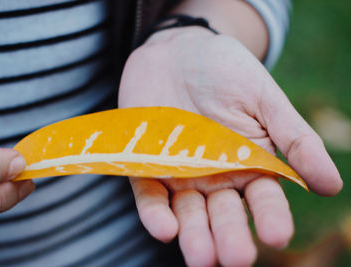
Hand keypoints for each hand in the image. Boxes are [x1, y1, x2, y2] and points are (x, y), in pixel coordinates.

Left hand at [118, 27, 341, 266]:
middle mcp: (216, 176)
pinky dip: (155, 214)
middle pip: (224, 213)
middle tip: (235, 258)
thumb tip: (331, 185)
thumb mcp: (264, 98)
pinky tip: (166, 228)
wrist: (176, 50)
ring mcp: (181, 174)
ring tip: (202, 258)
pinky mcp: (147, 166)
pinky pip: (150, 195)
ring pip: (188, 213)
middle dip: (229, 235)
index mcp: (249, 164)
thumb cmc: (225, 70)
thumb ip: (295, 139)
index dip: (270, 216)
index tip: (276, 234)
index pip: (264, 198)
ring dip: (194, 236)